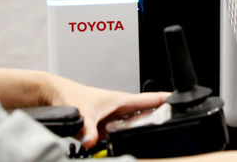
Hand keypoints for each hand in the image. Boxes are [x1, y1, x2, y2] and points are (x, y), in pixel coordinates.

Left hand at [46, 75, 167, 148]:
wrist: (55, 94)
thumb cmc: (71, 94)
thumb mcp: (83, 113)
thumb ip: (88, 129)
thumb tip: (91, 141)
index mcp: (121, 99)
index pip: (150, 98)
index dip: (167, 99)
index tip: (181, 101)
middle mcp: (120, 108)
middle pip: (146, 114)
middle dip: (157, 118)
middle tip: (171, 125)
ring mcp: (113, 118)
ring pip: (133, 125)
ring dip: (139, 130)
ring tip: (151, 137)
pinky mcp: (104, 126)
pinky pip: (119, 134)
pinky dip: (123, 138)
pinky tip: (125, 144)